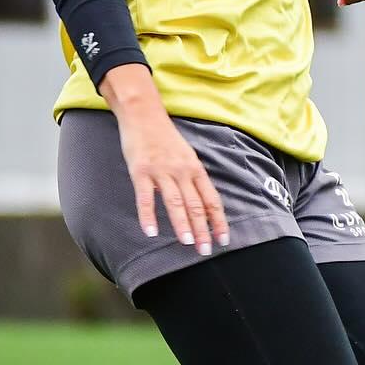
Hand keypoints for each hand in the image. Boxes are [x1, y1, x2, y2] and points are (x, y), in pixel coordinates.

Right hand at [101, 67, 229, 252]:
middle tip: (206, 251)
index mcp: (195, 169)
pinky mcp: (140, 171)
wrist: (144, 113)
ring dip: (182, 225)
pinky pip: (145, 197)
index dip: (218, 221)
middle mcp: (182, 171)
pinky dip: (148, 216)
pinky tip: (150, 232)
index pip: (211, 199)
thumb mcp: (186, 156)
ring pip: (175, 202)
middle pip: (196, 205)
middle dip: (203, 230)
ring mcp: (161, 171)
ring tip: (187, 244)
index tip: (224, 240)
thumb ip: (192, 178)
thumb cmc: (165, 138)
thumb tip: (202, 204)